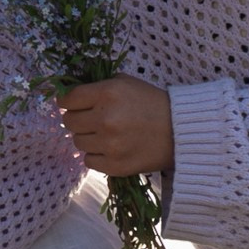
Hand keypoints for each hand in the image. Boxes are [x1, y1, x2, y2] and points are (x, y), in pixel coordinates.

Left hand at [59, 75, 173, 176]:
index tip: (72, 104)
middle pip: (69, 122)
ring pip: (77, 142)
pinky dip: (96, 155)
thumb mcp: (125, 83)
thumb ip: (97, 86)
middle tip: (91, 119)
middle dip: (77, 119)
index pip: (67, 99)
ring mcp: (110, 144)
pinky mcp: (116, 165)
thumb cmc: (152, 103)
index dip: (67, 101)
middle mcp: (105, 119)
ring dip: (87, 137)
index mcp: (107, 93)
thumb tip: (70, 94)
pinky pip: (88, 161)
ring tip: (105, 134)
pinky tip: (110, 148)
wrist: (182, 131)